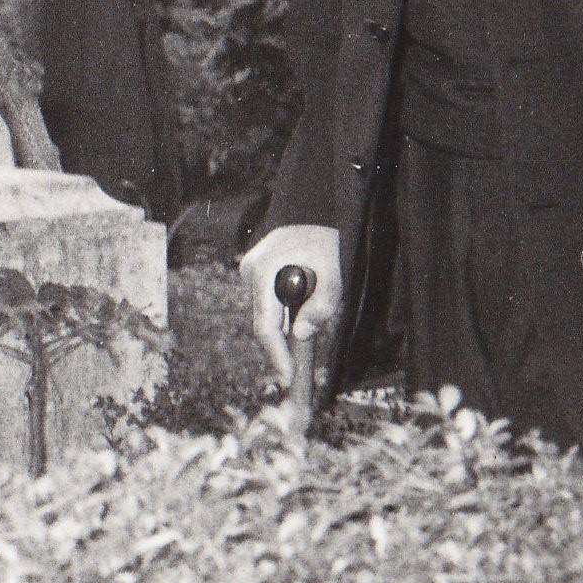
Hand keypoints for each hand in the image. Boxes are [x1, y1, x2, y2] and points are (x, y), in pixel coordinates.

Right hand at [237, 224, 342, 394]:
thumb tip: (301, 335)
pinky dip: (283, 312)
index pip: (266, 326)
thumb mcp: (332, 273)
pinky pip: (268, 300)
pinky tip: (298, 315)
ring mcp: (250, 271)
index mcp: (264, 272)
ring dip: (285, 326)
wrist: (310, 206)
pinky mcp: (256, 271)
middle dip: (282, 345)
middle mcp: (251, 273)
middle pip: (264, 322)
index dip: (276, 355)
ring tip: (303, 335)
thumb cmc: (323, 236)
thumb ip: (321, 307)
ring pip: (266, 313)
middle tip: (297, 370)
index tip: (286, 376)